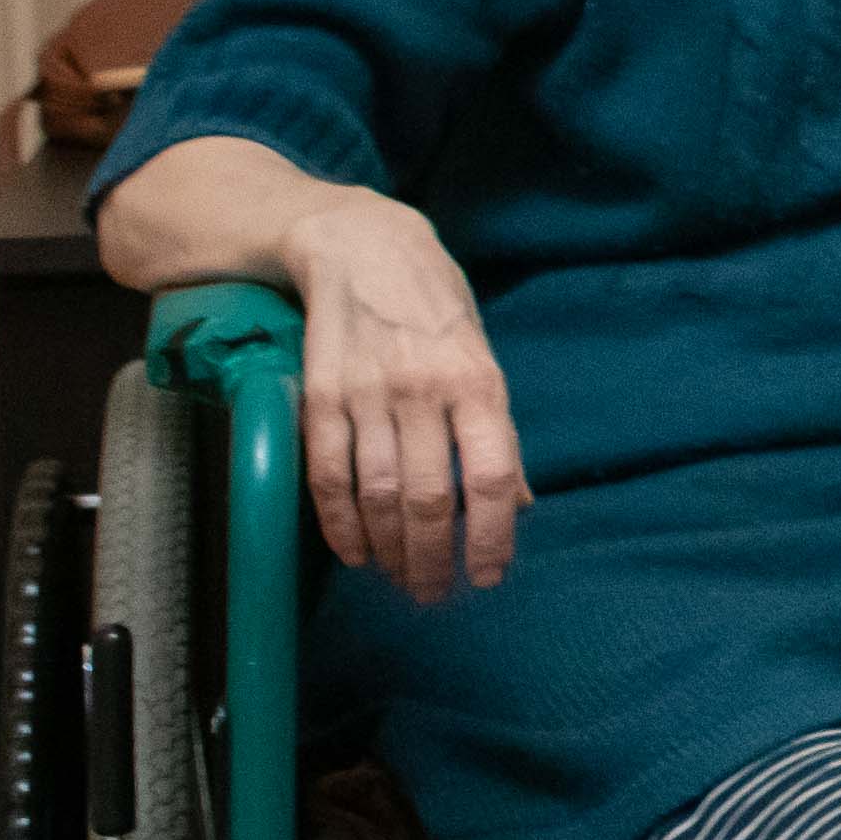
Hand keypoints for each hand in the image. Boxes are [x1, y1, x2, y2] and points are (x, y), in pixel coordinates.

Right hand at [281, 194, 523, 599]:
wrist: (358, 244)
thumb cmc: (435, 305)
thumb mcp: (484, 355)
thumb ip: (497, 430)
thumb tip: (520, 501)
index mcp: (479, 382)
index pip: (491, 476)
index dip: (490, 535)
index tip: (488, 577)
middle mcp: (424, 391)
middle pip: (428, 496)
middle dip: (433, 558)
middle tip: (436, 595)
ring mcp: (367, 394)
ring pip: (376, 495)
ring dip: (389, 550)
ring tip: (400, 581)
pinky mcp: (319, 396)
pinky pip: (327, 474)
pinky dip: (339, 523)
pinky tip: (354, 552)